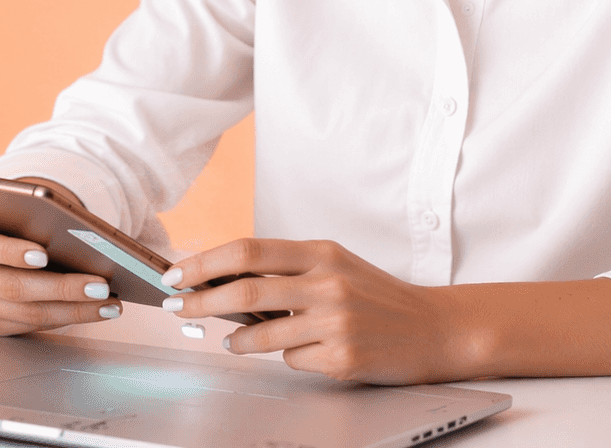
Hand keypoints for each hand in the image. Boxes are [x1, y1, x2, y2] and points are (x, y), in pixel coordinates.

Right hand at [0, 179, 122, 335]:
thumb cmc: (11, 213)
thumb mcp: (12, 206)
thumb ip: (30, 217)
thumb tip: (81, 236)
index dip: (10, 251)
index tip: (44, 254)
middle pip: (10, 287)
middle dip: (61, 288)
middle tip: (101, 286)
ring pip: (24, 313)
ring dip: (73, 310)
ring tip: (109, 304)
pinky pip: (27, 326)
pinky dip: (64, 318)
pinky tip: (94, 311)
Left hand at [160, 239, 467, 384]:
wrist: (434, 327)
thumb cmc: (377, 296)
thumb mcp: (335, 265)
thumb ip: (288, 268)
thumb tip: (226, 279)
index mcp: (321, 252)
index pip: (248, 249)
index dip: (205, 261)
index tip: (177, 272)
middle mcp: (327, 282)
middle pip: (245, 289)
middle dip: (200, 301)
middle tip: (176, 309)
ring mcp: (335, 321)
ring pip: (262, 334)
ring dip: (236, 340)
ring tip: (230, 341)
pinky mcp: (343, 357)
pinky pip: (294, 361)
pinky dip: (289, 358)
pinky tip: (305, 352)